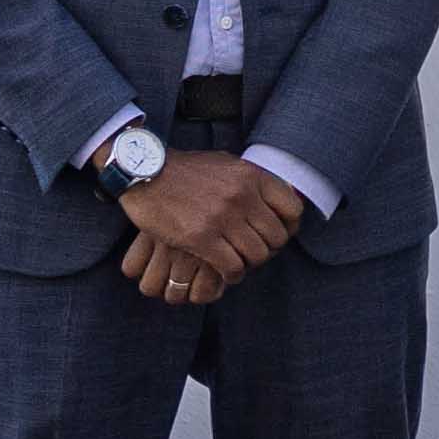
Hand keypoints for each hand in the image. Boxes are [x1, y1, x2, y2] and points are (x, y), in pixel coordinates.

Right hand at [116, 151, 301, 302]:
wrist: (145, 171)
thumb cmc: (186, 170)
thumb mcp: (226, 164)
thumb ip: (252, 180)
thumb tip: (277, 195)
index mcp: (252, 176)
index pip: (293, 210)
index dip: (290, 227)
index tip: (279, 234)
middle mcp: (242, 196)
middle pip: (276, 237)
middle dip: (269, 249)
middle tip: (256, 252)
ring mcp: (222, 217)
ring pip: (257, 255)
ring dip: (250, 264)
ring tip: (240, 262)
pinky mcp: (201, 237)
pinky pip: (233, 267)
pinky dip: (233, 274)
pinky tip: (227, 272)